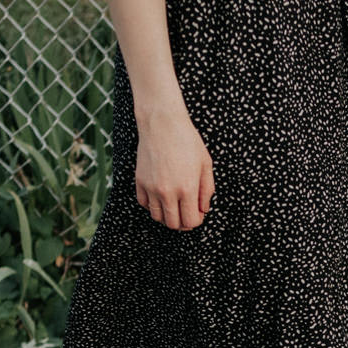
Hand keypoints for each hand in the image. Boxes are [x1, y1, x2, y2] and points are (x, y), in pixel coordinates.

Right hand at [134, 109, 214, 230]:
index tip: (197, 213)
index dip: (196, 221)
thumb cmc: (187, 141)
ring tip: (174, 204)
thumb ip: (207, 190)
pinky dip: (152, 205)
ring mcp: (151, 188)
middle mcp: (167, 192)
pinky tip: (160, 196)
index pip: (191, 221)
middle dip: (182, 222)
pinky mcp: (140, 182)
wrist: (162, 124)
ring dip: (167, 215)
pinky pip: (144, 204)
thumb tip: (203, 209)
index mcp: (187, 188)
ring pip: (157, 217)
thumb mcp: (205, 164)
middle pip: (173, 224)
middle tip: (186, 211)